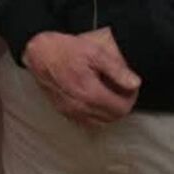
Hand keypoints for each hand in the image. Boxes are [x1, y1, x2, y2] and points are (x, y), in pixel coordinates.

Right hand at [24, 27, 140, 124]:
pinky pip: (86, 122)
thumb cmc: (66, 50)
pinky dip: (96, 115)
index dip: (131, 98)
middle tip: (122, 89)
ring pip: (101, 123)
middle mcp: (80, 108)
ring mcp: (71, 112)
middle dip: (122, 104)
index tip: (130, 86)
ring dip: (109, 111)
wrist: (39, 54)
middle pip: (113, 118)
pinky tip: (95, 100)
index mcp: (91, 93)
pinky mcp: (63, 111)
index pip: (122, 108)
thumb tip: (135, 84)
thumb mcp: (95, 52)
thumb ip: (117, 70)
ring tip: (109, 93)